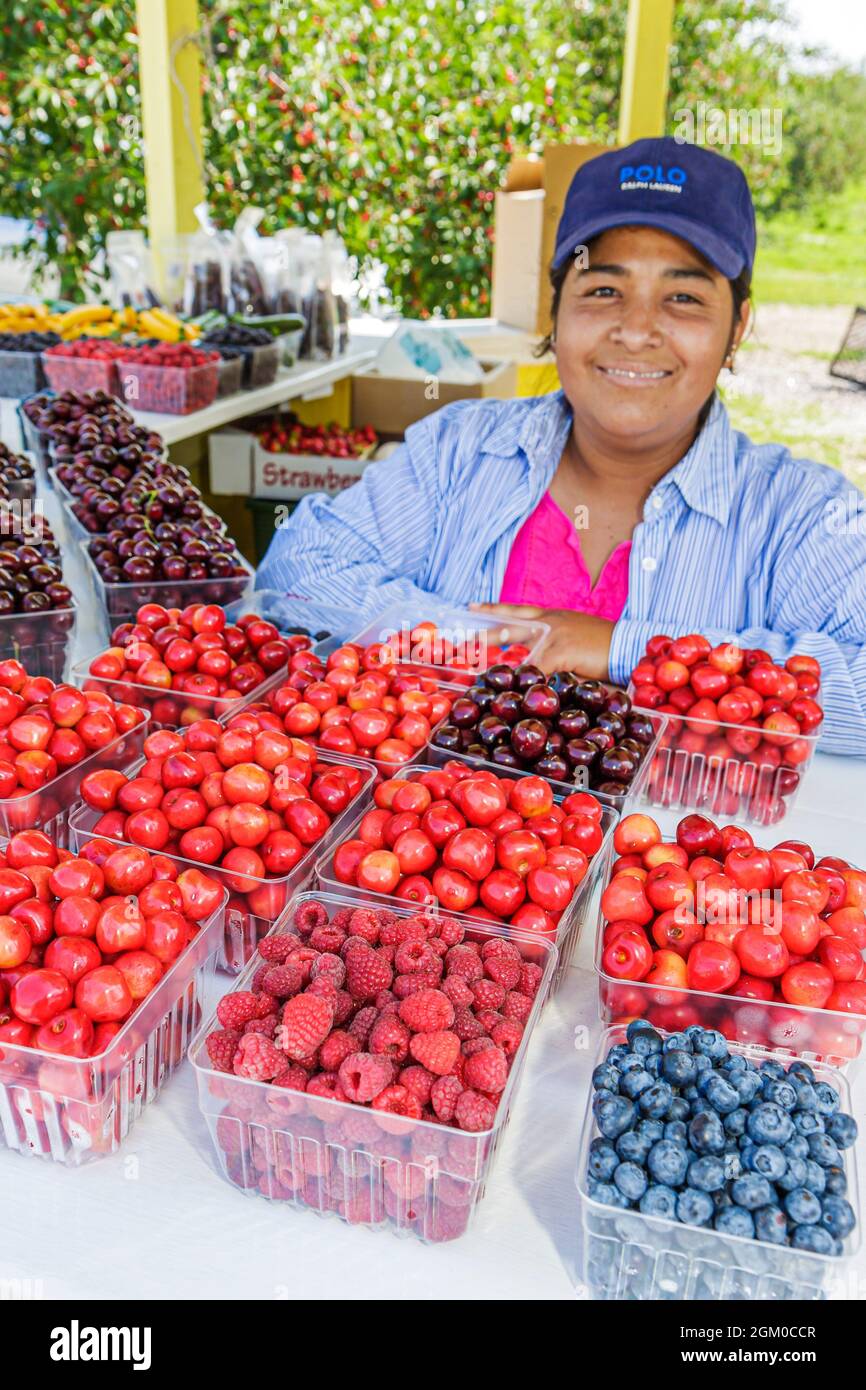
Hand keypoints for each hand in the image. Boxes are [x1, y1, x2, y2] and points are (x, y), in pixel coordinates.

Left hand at [471, 603, 613, 679]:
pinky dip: (528, 683)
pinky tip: (518, 693)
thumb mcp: (574, 640)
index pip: (516, 610)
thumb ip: (554, 649)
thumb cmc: (605, 646)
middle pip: (509, 626)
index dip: (493, 609)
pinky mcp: (561, 650)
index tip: (472, 607)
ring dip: (505, 670)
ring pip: (521, 652)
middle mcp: (549, 621)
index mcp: (551, 616)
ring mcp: (554, 635)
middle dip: (484, 635)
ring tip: (485, 680)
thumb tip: (536, 668)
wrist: (628, 644)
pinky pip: (538, 670)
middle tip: (462, 642)